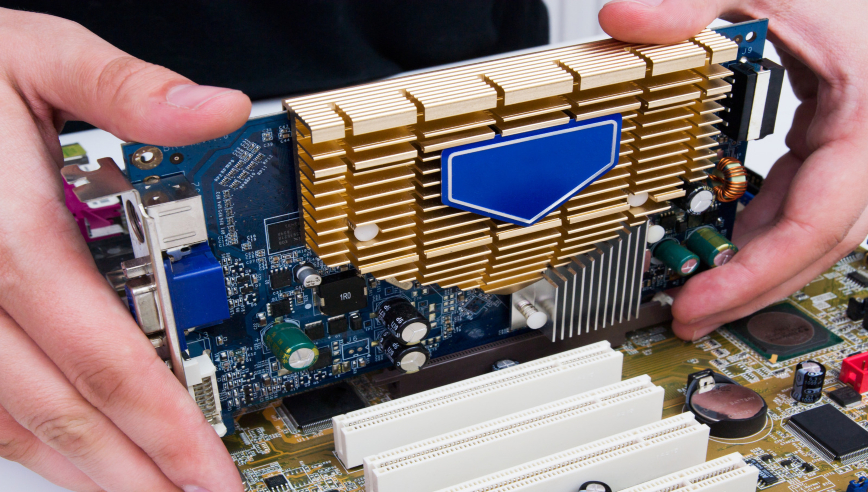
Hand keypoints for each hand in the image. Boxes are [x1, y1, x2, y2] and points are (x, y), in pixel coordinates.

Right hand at [0, 8, 250, 491]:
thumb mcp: (36, 54)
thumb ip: (128, 89)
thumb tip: (221, 109)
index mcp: (11, 235)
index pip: (109, 359)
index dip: (166, 429)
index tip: (211, 474)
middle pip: (62, 412)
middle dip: (135, 475)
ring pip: (10, 423)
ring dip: (82, 473)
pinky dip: (21, 443)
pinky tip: (63, 459)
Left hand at [599, 0, 867, 339]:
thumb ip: (694, 3)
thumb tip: (622, 20)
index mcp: (860, 119)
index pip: (812, 226)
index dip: (754, 275)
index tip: (698, 301)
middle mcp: (866, 146)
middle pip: (812, 247)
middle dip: (748, 288)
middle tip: (685, 316)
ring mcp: (854, 149)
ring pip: (811, 233)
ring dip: (755, 267)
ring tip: (698, 293)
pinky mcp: (834, 143)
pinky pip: (804, 204)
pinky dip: (763, 229)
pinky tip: (725, 240)